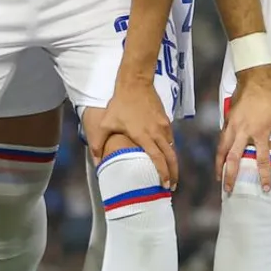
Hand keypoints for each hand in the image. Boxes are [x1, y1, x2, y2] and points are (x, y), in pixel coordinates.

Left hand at [88, 70, 178, 187]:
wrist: (135, 83)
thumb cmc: (119, 104)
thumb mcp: (105, 124)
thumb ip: (99, 145)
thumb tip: (97, 163)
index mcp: (144, 136)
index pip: (158, 159)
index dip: (163, 173)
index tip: (165, 185)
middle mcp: (157, 132)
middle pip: (171, 157)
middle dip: (173, 173)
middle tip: (171, 187)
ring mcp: (163, 125)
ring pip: (172, 148)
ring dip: (173, 163)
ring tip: (170, 175)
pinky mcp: (166, 120)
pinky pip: (171, 139)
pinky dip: (170, 150)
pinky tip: (166, 155)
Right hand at [215, 64, 270, 193]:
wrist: (256, 77)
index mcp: (260, 131)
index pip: (263, 159)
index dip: (264, 175)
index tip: (265, 188)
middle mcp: (244, 131)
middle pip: (234, 158)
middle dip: (231, 176)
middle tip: (229, 190)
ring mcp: (233, 126)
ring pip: (222, 150)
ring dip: (220, 166)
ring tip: (219, 179)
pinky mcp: (227, 121)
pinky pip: (221, 140)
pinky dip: (219, 152)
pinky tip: (220, 160)